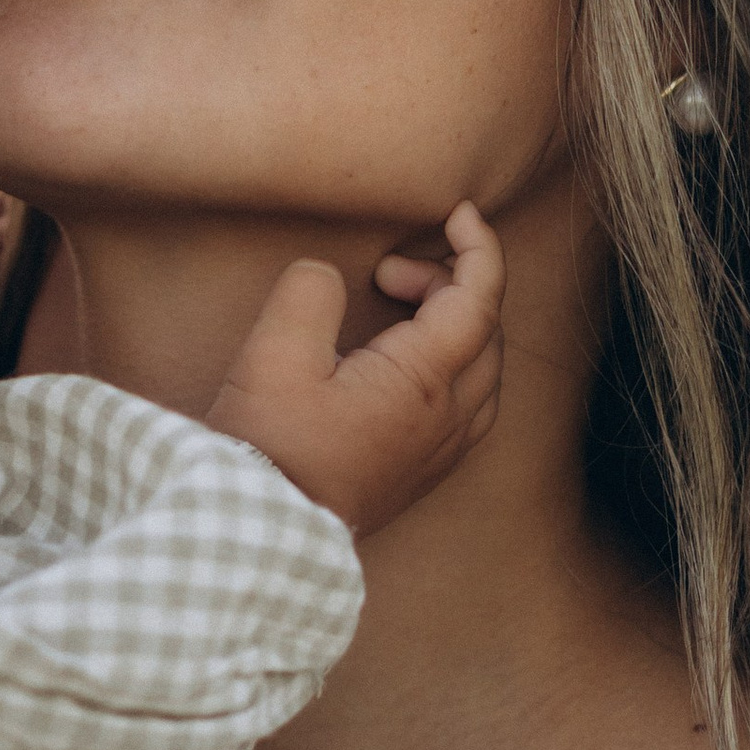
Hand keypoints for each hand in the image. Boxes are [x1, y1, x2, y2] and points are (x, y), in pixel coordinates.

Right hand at [209, 203, 504, 536]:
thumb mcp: (274, 353)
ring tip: (396, 311)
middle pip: (486, 330)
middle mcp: (448, 418)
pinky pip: (469, 406)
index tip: (458, 213)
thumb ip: (310, 293)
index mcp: (424, 382)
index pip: (480, 299)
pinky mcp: (423, 474)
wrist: (263, 536)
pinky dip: (453, 365)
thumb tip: (330, 280)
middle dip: (449, 283)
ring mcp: (440, 452)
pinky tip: (405, 365)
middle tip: (386, 274)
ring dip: (455, 326)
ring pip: (483, 370)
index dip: (479, 247)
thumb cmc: (269, 449)